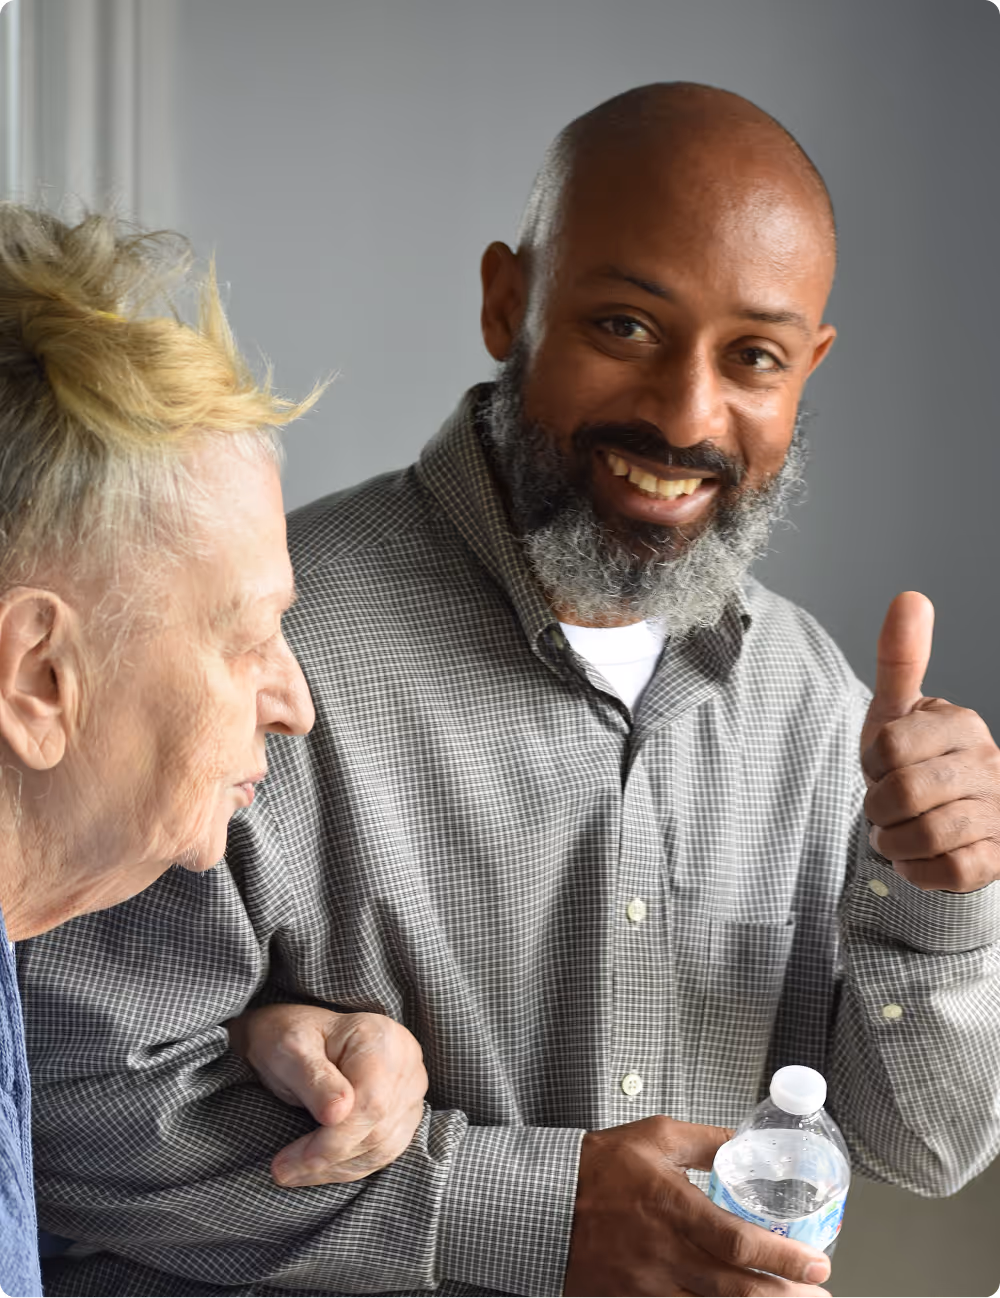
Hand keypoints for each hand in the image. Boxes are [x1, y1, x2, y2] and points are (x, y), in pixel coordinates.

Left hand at [226, 1004, 427, 1185]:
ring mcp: (410, 1087)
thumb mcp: (290, 1048)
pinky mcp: (405, 1111)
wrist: (301, 1036)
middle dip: (328, 1157)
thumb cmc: (292, 1036)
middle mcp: (405, 1061)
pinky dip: (347, 1166)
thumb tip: (337, 1114)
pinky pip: (383, 1151)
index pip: (372, 1103)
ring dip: (335, 1167)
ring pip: (382, 1147)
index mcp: (380, 1037)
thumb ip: (314, 1078)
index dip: (335, 1140)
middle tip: (281, 1170)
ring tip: (293, 1170)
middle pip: (379, 1128)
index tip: (290, 1160)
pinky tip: (317, 1166)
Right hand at [563, 1117, 832, 1297]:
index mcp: (673, 1208)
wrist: (542, 1203)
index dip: (783, 1257)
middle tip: (820, 1297)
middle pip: (737, 1289)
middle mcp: (665, 1254)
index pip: (739, 1241)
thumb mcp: (654, 1136)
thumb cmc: (596, 1167)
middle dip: (786, 1296)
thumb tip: (742, 1143)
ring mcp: (649, 1287)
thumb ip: (704, 1141)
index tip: (817, 1263)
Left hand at [861, 591, 999, 891]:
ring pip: (929, 834)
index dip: (870, 765)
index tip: (880, 769)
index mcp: (962, 724)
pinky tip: (917, 859)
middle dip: (877, 808)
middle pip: (905, 792)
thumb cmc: (915, 763)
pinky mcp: (997, 858)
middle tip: (881, 809)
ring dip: (894, 842)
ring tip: (895, 835)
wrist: (944, 826)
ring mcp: (999, 813)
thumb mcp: (898, 712)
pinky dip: (918, 870)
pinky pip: (951, 871)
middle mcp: (990, 765)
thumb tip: (911, 596)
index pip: (889, 748)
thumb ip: (901, 659)